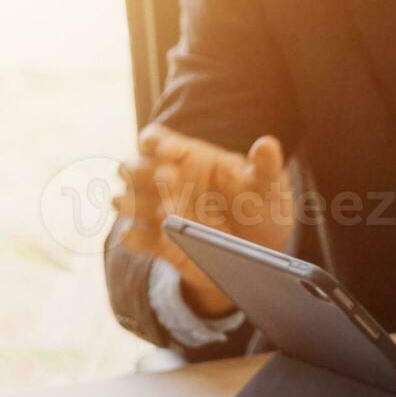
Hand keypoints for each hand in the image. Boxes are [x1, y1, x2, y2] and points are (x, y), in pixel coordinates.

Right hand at [114, 125, 290, 317]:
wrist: (261, 256)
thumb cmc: (263, 210)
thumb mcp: (269, 188)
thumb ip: (266, 167)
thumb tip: (268, 144)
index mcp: (189, 158)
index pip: (155, 140)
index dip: (155, 142)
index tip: (168, 152)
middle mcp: (166, 182)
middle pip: (132, 167)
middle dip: (140, 172)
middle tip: (166, 178)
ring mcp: (158, 212)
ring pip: (126, 201)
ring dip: (135, 205)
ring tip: (165, 212)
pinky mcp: (158, 244)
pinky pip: (134, 239)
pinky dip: (136, 238)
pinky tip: (152, 238)